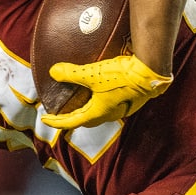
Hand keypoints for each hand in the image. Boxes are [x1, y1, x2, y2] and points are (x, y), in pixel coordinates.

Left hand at [40, 54, 171, 128]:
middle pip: (86, 121)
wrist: (150, 73)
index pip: (72, 122)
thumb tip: (53, 72)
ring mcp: (122, 109)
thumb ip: (71, 73)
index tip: (45, 119)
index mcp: (98, 113)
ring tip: (80, 102)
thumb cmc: (121, 76)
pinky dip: (99, 103)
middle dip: (72, 119)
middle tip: (62, 113)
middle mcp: (110, 115)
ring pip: (99, 114)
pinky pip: (110, 106)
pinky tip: (101, 93)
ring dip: (88, 111)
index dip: (56, 122)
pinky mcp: (130, 101)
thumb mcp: (92, 73)